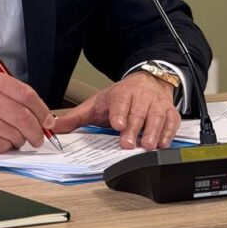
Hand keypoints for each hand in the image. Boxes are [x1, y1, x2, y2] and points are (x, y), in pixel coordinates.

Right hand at [0, 72, 54, 153]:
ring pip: (14, 135)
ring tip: (9, 136)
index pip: (27, 96)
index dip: (42, 111)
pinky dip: (5, 147)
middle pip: (23, 118)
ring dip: (18, 140)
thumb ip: (16, 99)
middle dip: (36, 132)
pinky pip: (1, 146)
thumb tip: (47, 120)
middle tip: (38, 138)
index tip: (48, 122)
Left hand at [53, 71, 179, 149]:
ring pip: (157, 117)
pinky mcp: (170, 112)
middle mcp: (141, 98)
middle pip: (138, 113)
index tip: (117, 124)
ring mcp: (157, 105)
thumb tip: (54, 126)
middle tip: (129, 144)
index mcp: (121, 94)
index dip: (119, 113)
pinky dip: (169, 132)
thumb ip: (76, 117)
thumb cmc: (120, 97)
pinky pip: (172, 122)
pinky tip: (164, 142)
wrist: (147, 82)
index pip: (119, 103)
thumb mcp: (96, 104)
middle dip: (134, 129)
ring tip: (148, 145)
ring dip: (153, 132)